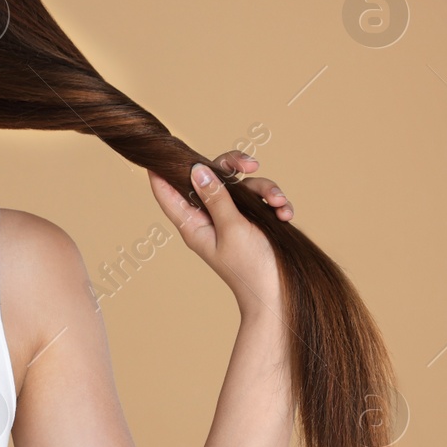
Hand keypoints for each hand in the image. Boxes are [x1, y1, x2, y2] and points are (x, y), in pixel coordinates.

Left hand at [148, 150, 287, 310]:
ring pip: (243, 185)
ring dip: (266, 189)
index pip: (167, 191)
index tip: (161, 150)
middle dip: (233, 165)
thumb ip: (216, 198)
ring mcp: (233, 218)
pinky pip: (262, 199)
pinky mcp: (254, 220)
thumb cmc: (250, 268)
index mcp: (193, 223)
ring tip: (278, 205)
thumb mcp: (232, 229)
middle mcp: (210, 217)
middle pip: (210, 176)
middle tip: (251, 164)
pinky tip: (285, 215)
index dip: (162, 170)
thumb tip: (196, 169)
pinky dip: (276, 204)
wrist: (278, 296)